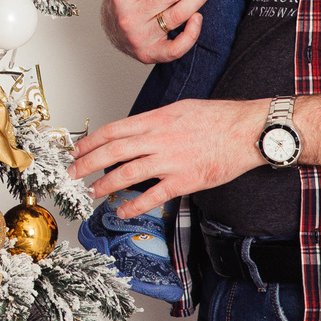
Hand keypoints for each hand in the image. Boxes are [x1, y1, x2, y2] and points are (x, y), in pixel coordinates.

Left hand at [69, 97, 267, 213]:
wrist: (249, 131)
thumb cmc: (219, 118)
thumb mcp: (180, 109)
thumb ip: (155, 121)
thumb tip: (135, 130)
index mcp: (156, 119)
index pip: (112, 131)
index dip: (90, 142)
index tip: (76, 150)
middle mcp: (158, 139)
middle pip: (112, 151)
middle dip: (86, 164)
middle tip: (71, 173)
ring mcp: (171, 161)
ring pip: (127, 174)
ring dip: (105, 185)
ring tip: (92, 192)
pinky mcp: (185, 180)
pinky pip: (153, 196)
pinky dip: (134, 205)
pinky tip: (122, 211)